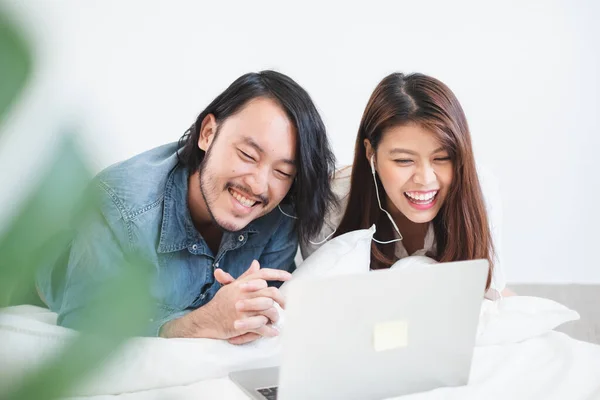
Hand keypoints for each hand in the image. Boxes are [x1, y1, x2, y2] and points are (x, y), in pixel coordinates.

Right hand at [160, 260, 289, 339]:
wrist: (207, 320)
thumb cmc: (220, 303)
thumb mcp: (232, 287)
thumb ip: (246, 276)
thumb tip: (256, 263)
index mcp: (242, 284)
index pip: (263, 274)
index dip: (277, 273)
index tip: (289, 276)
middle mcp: (244, 293)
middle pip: (271, 292)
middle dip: (281, 300)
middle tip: (284, 305)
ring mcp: (244, 309)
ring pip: (269, 310)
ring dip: (275, 317)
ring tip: (276, 321)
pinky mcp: (243, 323)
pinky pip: (262, 327)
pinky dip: (269, 331)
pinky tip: (273, 332)